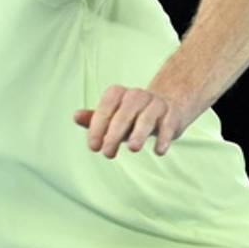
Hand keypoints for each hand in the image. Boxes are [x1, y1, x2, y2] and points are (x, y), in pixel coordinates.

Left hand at [73, 85, 192, 158]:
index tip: (93, 147)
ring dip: (139, 134)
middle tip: (107, 154)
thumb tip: (75, 116)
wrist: (169, 106)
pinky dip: (163, 138)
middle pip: (123, 115)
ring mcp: (156, 104)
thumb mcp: (112, 117)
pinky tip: (159, 152)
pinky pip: (167, 126)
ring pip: (146, 119)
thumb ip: (94, 118)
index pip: (105, 109)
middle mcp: (137, 95)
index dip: (97, 127)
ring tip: (132, 148)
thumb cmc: (133, 115)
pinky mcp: (173, 115)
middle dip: (114, 135)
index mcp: (118, 93)